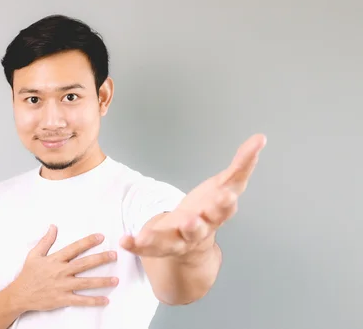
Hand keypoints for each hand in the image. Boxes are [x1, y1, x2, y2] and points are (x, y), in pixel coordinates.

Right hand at [8, 225, 118, 311]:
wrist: (20, 295)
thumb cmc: (28, 274)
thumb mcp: (34, 255)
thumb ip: (46, 241)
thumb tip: (53, 226)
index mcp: (55, 259)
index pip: (74, 248)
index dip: (88, 242)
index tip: (100, 237)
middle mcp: (60, 272)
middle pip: (84, 264)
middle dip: (100, 259)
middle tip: (114, 255)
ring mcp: (62, 286)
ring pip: (85, 283)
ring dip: (102, 281)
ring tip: (116, 279)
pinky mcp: (62, 299)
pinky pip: (81, 300)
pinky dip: (93, 301)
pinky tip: (105, 300)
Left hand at [120, 133, 266, 258]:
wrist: (192, 244)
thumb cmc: (209, 210)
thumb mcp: (226, 185)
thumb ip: (242, 164)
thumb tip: (260, 138)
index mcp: (215, 214)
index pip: (223, 210)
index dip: (225, 204)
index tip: (227, 196)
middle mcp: (198, 229)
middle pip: (199, 229)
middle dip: (196, 225)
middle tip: (192, 219)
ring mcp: (177, 239)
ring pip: (172, 241)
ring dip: (159, 238)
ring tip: (146, 236)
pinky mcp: (158, 243)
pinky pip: (146, 246)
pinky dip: (135, 245)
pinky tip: (124, 240)